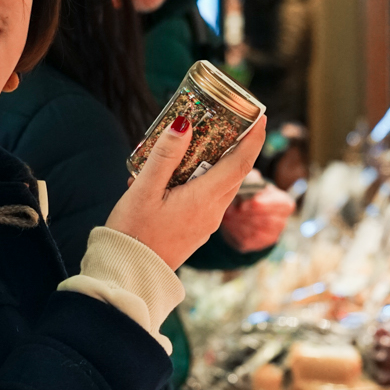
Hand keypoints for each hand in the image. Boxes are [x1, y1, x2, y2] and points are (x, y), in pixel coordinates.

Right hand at [107, 115, 267, 271]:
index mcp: (204, 199)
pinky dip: (202, 180)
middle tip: (229, 120)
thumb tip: (184, 123)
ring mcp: (206, 223)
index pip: (240, 163)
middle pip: (233, 172)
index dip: (254, 138)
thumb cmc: (134, 232)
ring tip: (199, 143)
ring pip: (220, 185)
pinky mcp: (196, 229)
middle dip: (236, 145)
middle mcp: (212, 212)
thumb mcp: (145, 189)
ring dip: (217, 163)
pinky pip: (207, 198)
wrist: (129, 273)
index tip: (261, 116)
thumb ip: (165, 155)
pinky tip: (175, 175)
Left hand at [218, 185, 294, 252]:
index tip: (252, 201)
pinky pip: (248, 239)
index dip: (267, 204)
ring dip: (241, 222)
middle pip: (268, 220)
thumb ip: (252, 178)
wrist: (243, 215)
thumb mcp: (253, 183)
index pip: (282, 205)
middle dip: (250, 214)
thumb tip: (248, 176)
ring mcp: (271, 236)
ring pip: (257, 230)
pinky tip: (228, 222)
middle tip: (234, 208)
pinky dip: (236, 230)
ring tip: (228, 213)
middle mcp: (281, 222)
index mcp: (285, 204)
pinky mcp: (257, 245)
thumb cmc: (250, 194)